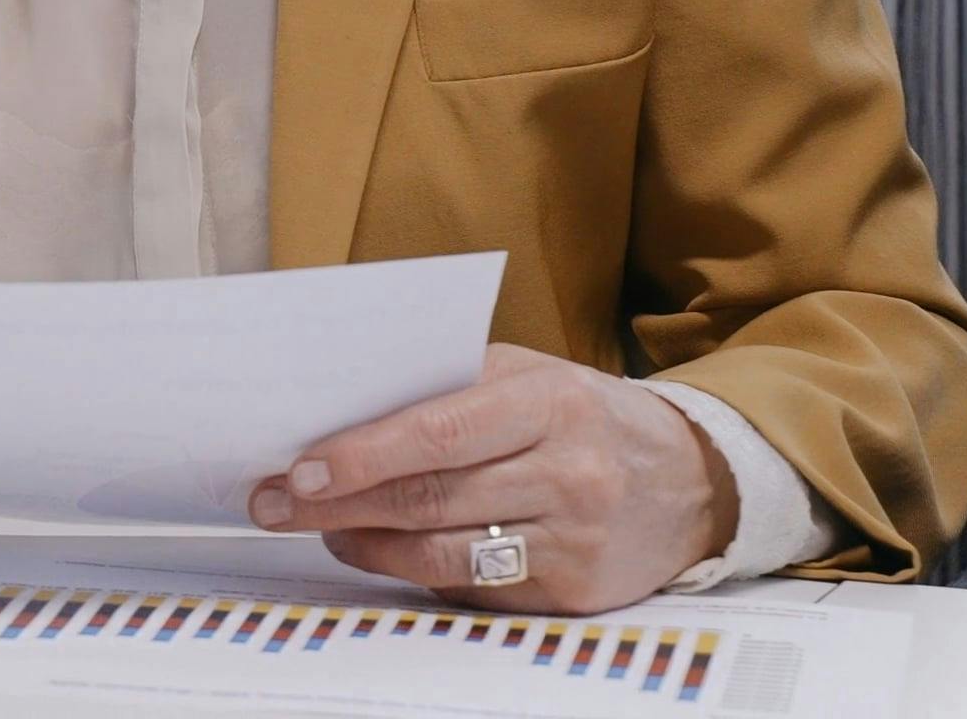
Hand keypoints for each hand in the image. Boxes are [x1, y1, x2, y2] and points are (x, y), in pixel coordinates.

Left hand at [245, 344, 740, 613]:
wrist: (692, 478)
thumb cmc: (580, 415)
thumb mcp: (528, 375)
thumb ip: (446, 387)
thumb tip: (336, 411)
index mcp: (550, 400)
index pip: (439, 430)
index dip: (361, 453)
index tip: (297, 467)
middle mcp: (569, 471)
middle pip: (430, 497)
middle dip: (339, 502)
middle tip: (274, 503)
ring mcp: (574, 538)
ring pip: (444, 553)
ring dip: (368, 543)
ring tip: (323, 526)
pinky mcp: (572, 591)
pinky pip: (474, 589)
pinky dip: (415, 572)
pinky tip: (383, 552)